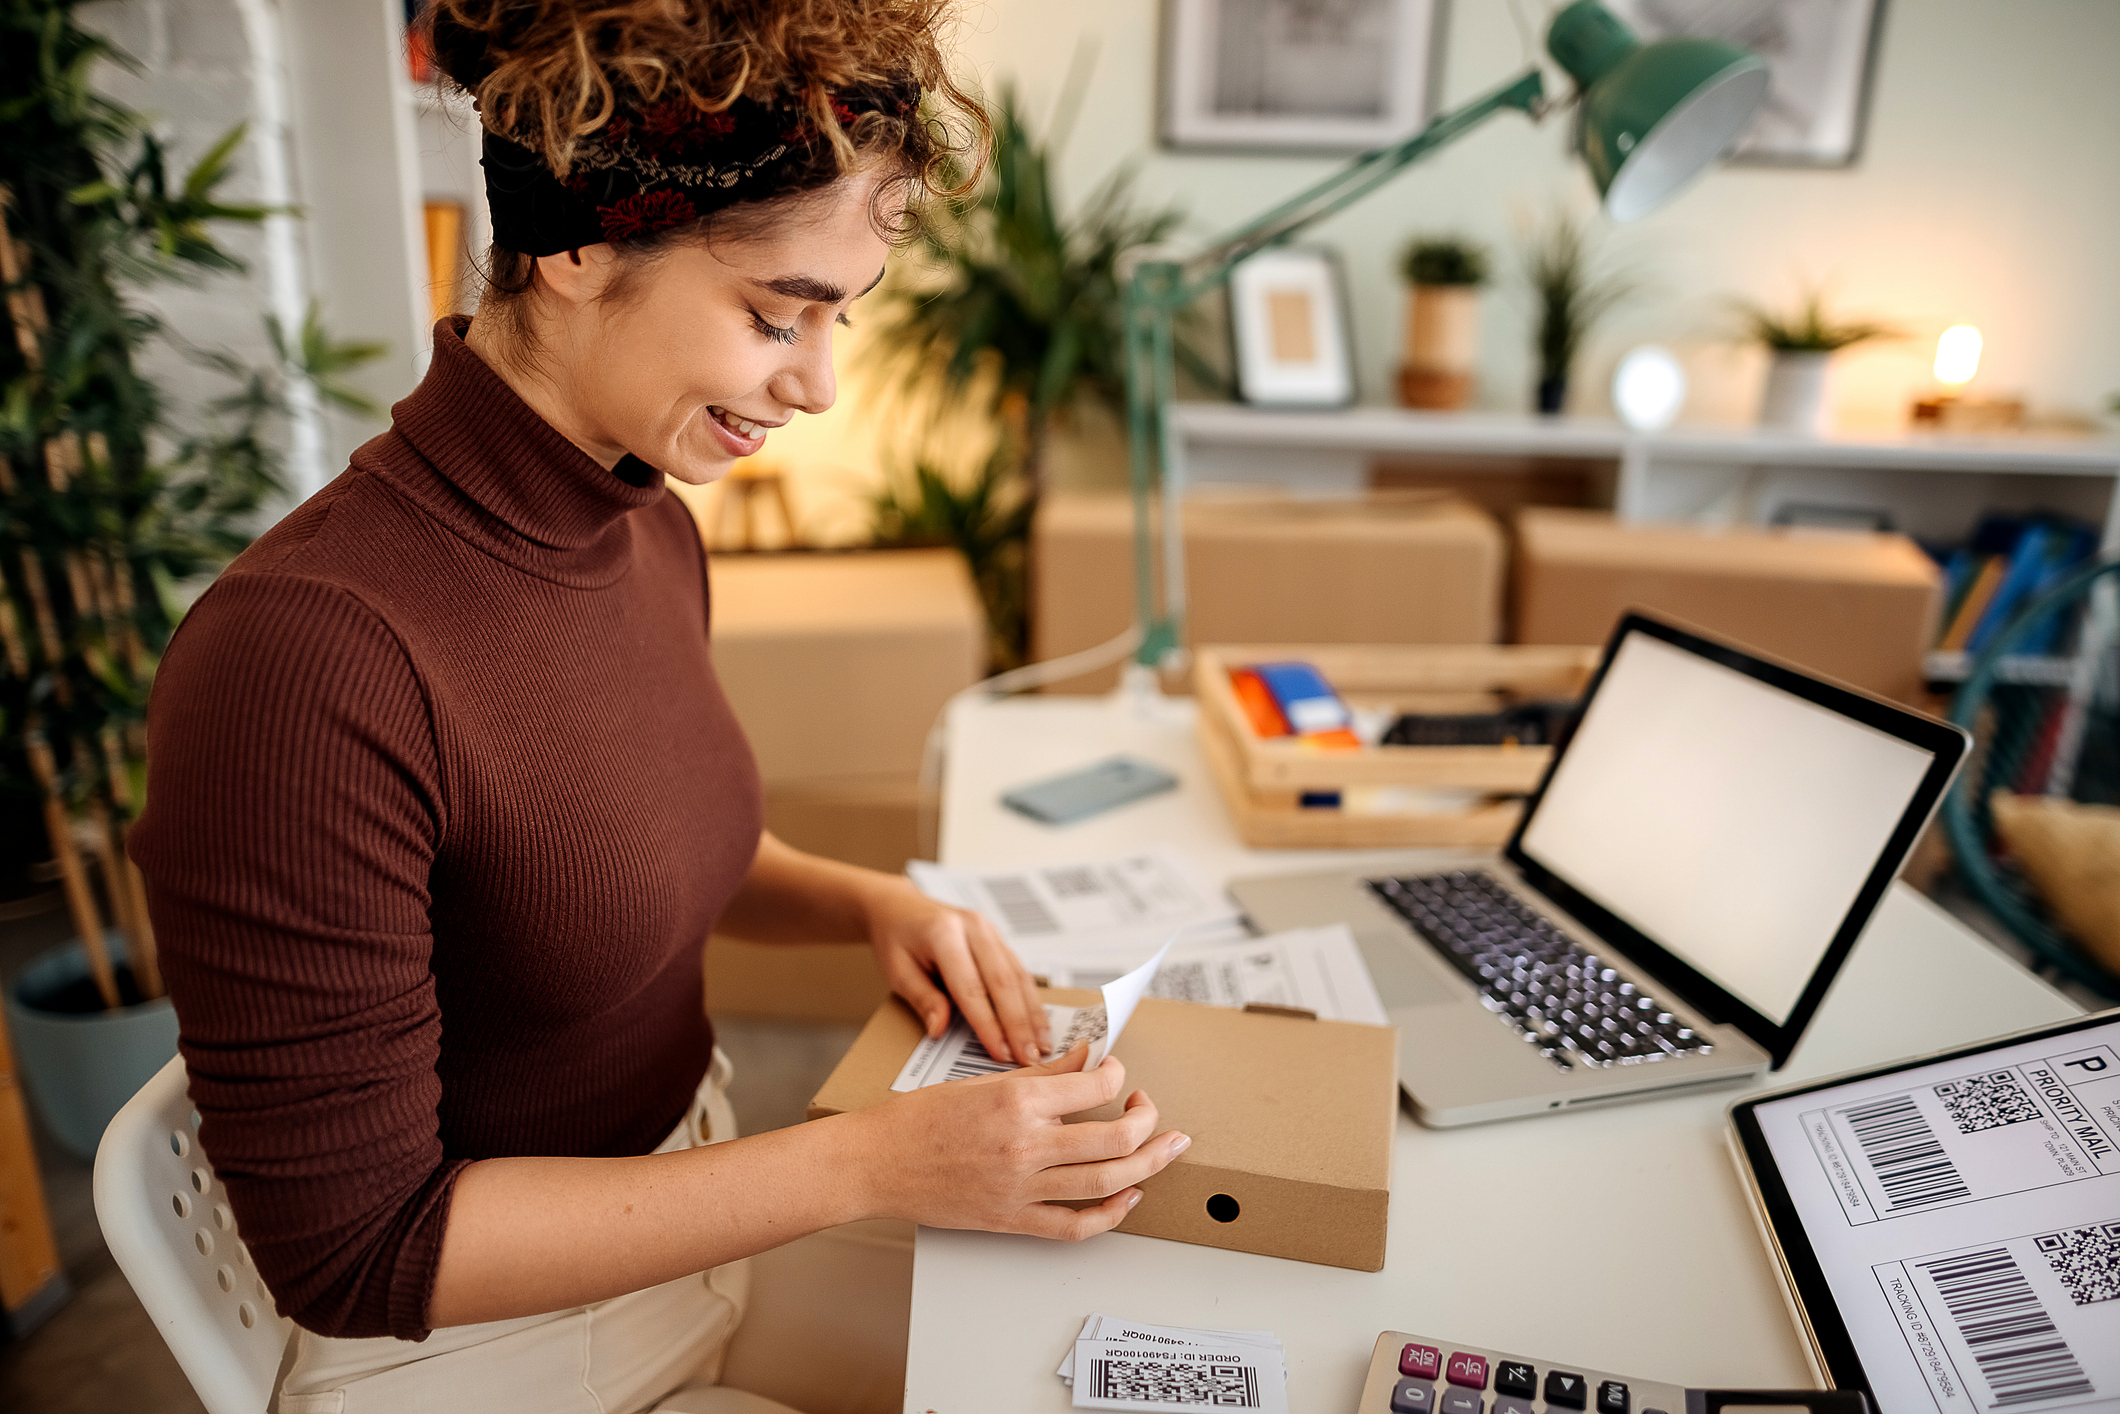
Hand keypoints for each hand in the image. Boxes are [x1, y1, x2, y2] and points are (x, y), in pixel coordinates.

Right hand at [847, 1043, 1188, 1239]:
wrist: (876, 1163)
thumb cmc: (920, 1119)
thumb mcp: (984, 1082)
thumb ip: (1042, 1074)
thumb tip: (1087, 1059)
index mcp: (1017, 1101)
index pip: (1094, 1086)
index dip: (1117, 1076)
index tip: (1117, 1074)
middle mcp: (1025, 1145)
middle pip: (1114, 1137)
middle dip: (1147, 1121)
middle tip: (1151, 1110)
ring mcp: (1020, 1187)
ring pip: (1106, 1181)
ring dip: (1148, 1165)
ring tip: (1167, 1149)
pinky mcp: (1012, 1220)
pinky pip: (1075, 1225)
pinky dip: (1111, 1214)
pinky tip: (1128, 1197)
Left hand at [865, 877, 1048, 1063]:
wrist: (900, 908)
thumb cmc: (896, 940)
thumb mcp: (897, 971)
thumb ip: (922, 999)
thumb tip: (939, 1030)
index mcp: (944, 933)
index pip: (971, 986)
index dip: (988, 1023)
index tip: (1000, 1053)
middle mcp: (974, 928)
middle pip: (1003, 982)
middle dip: (1018, 1024)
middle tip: (1029, 1058)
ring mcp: (990, 931)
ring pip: (1019, 977)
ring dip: (1032, 1016)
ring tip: (1041, 1048)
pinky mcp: (999, 940)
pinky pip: (1020, 973)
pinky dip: (1031, 1002)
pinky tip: (1038, 1026)